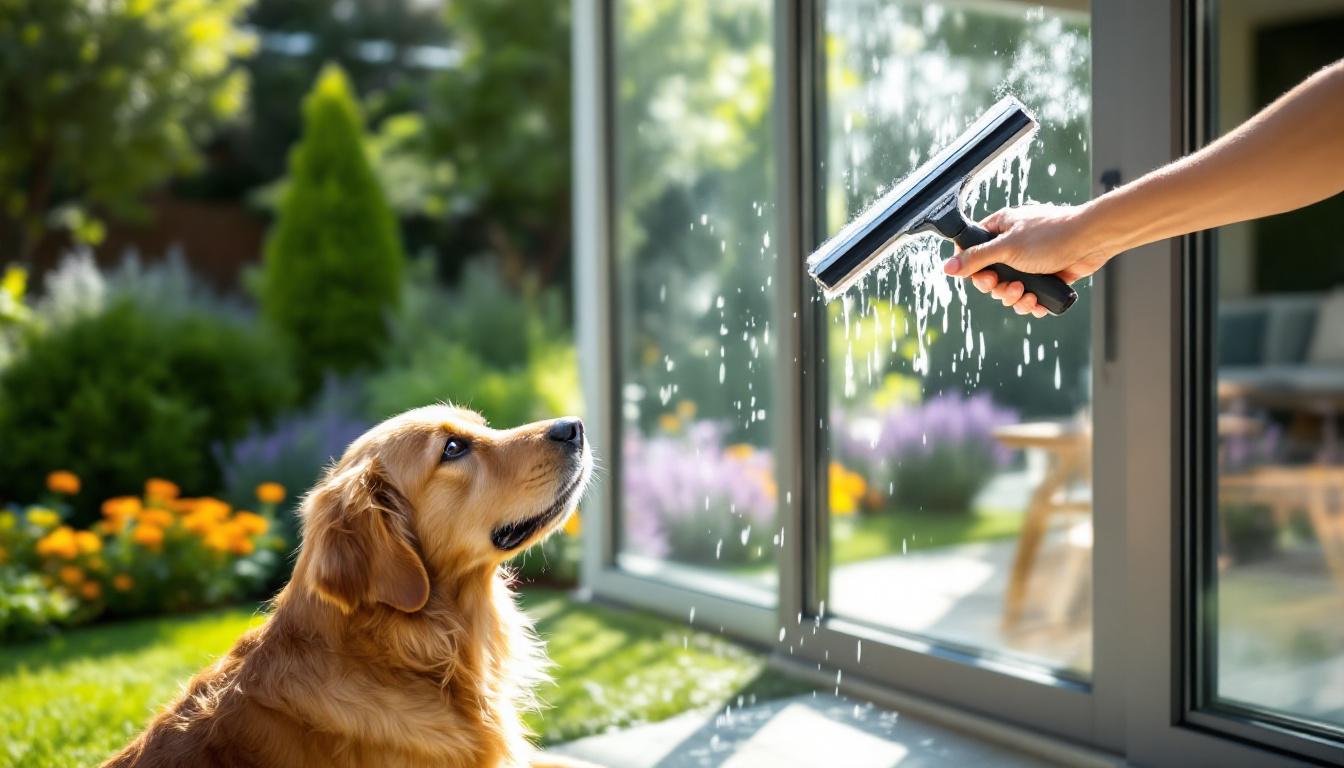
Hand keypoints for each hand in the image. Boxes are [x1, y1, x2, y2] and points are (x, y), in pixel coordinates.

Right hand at [942, 204, 1112, 317]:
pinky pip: (1030, 296)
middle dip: (998, 288)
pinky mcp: (1045, 276)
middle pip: (990, 275)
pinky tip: (1038, 304)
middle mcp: (1013, 245)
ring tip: (1026, 294)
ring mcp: (1030, 262)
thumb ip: (976, 259)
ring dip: (1015, 298)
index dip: (972, 268)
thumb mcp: (1007, 248)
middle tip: (1007, 286)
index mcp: (1000, 229)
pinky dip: (1032, 304)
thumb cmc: (1052, 234)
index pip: (973, 250)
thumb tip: (947, 267)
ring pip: (1010, 289)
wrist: (1092, 240)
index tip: (981, 277)